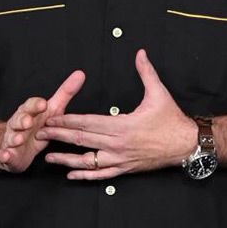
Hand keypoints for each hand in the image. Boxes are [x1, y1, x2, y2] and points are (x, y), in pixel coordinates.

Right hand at [0, 70, 84, 172]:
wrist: (14, 145)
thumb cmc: (36, 125)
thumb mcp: (52, 110)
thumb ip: (64, 93)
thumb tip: (80, 74)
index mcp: (29, 112)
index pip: (31, 105)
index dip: (36, 105)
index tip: (43, 104)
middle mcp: (18, 124)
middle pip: (18, 119)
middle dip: (22, 120)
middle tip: (28, 122)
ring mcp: (11, 139)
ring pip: (11, 137)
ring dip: (14, 138)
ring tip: (19, 139)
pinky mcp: (8, 154)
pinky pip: (5, 155)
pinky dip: (5, 155)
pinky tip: (5, 156)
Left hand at [39, 49, 196, 179]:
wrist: (186, 145)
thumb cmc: (172, 121)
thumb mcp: (159, 93)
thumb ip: (146, 72)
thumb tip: (140, 53)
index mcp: (123, 126)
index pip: (87, 123)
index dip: (66, 120)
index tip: (51, 117)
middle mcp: (118, 145)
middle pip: (82, 140)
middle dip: (59, 136)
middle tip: (40, 132)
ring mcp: (120, 159)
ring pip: (87, 161)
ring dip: (66, 158)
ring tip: (49, 156)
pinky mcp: (125, 169)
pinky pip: (101, 175)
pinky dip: (84, 175)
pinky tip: (71, 173)